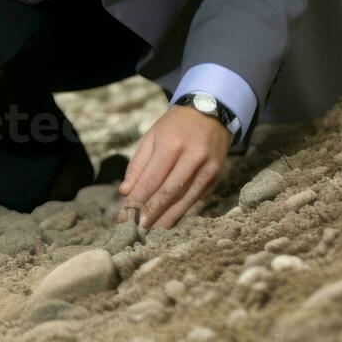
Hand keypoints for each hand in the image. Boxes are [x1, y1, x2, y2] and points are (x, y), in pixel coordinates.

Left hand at [114, 105, 230, 229]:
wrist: (211, 111)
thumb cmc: (174, 125)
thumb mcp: (151, 136)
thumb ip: (138, 164)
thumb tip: (125, 192)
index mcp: (171, 144)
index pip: (151, 179)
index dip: (138, 200)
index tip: (125, 216)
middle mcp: (192, 157)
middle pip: (168, 192)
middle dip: (151, 213)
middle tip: (137, 229)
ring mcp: (208, 168)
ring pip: (185, 199)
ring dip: (167, 217)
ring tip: (152, 230)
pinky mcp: (217, 175)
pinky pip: (197, 197)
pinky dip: (182, 210)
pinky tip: (170, 220)